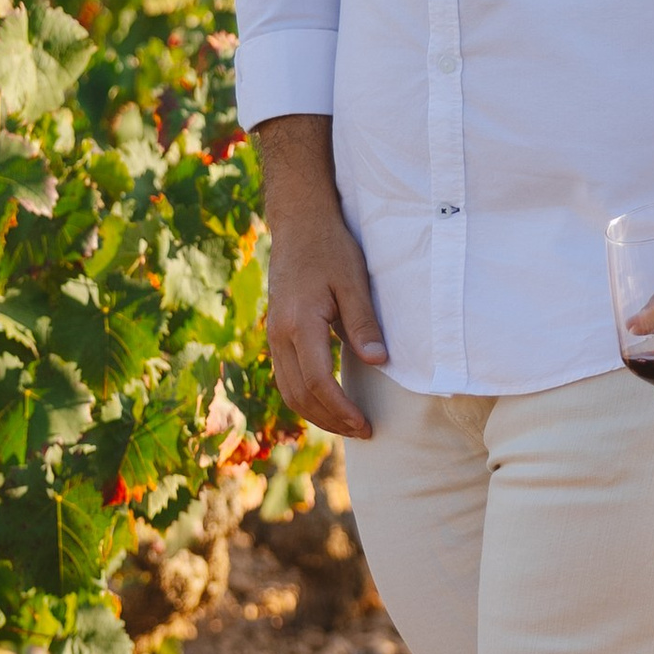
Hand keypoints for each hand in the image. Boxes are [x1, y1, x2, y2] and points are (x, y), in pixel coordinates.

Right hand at [258, 120, 387, 442]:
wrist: (299, 221)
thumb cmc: (331, 247)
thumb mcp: (354, 281)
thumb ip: (364, 323)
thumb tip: (379, 362)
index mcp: (299, 324)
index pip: (318, 382)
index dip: (342, 410)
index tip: (367, 425)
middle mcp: (279, 334)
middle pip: (299, 394)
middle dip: (330, 420)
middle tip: (363, 432)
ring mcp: (274, 334)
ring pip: (288, 388)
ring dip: (316, 412)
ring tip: (347, 423)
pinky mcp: (277, 331)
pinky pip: (286, 375)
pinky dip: (305, 395)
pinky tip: (327, 400)